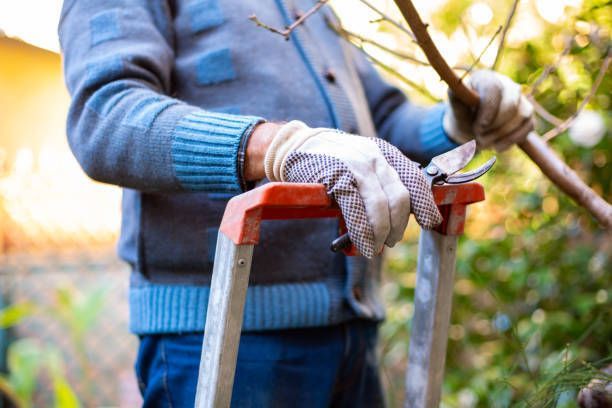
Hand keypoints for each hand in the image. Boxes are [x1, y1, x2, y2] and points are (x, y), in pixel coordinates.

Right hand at [264, 121, 441, 257]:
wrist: (295, 148)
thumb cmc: (331, 161)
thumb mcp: (362, 161)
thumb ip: (380, 180)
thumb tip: (398, 215)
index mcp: (385, 153)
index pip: (415, 180)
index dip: (425, 204)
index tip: (430, 222)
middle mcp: (374, 158)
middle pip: (400, 198)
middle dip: (399, 225)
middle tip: (392, 241)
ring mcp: (356, 168)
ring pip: (381, 207)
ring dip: (382, 234)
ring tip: (377, 247)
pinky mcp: (338, 180)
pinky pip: (357, 212)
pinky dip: (363, 234)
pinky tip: (364, 245)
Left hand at [443, 70, 534, 150]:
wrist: (470, 128)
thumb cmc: (463, 115)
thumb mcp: (455, 107)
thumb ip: (455, 97)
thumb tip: (454, 87)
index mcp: (486, 78)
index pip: (494, 89)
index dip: (488, 111)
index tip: (478, 127)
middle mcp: (506, 84)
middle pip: (511, 104)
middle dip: (494, 127)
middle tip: (479, 138)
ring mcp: (519, 98)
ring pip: (522, 115)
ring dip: (503, 135)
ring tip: (485, 143)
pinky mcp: (527, 114)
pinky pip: (529, 126)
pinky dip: (512, 140)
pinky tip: (497, 146)